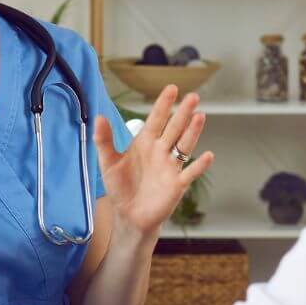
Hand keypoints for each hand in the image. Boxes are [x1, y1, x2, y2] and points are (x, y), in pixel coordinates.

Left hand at [94, 85, 214, 236]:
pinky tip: (207, 156)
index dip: (163, 104)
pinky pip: (190, 173)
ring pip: (184, 145)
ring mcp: (170, 166)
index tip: (171, 89)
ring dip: (193, 131)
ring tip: (200, 116)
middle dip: (183, 112)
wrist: (129, 216)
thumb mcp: (108, 162)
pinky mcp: (176, 184)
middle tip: (193, 96)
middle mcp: (161, 151)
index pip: (156, 119)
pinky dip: (199, 165)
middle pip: (174, 128)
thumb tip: (98, 117)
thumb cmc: (120, 188)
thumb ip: (104, 140)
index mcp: (145, 143)